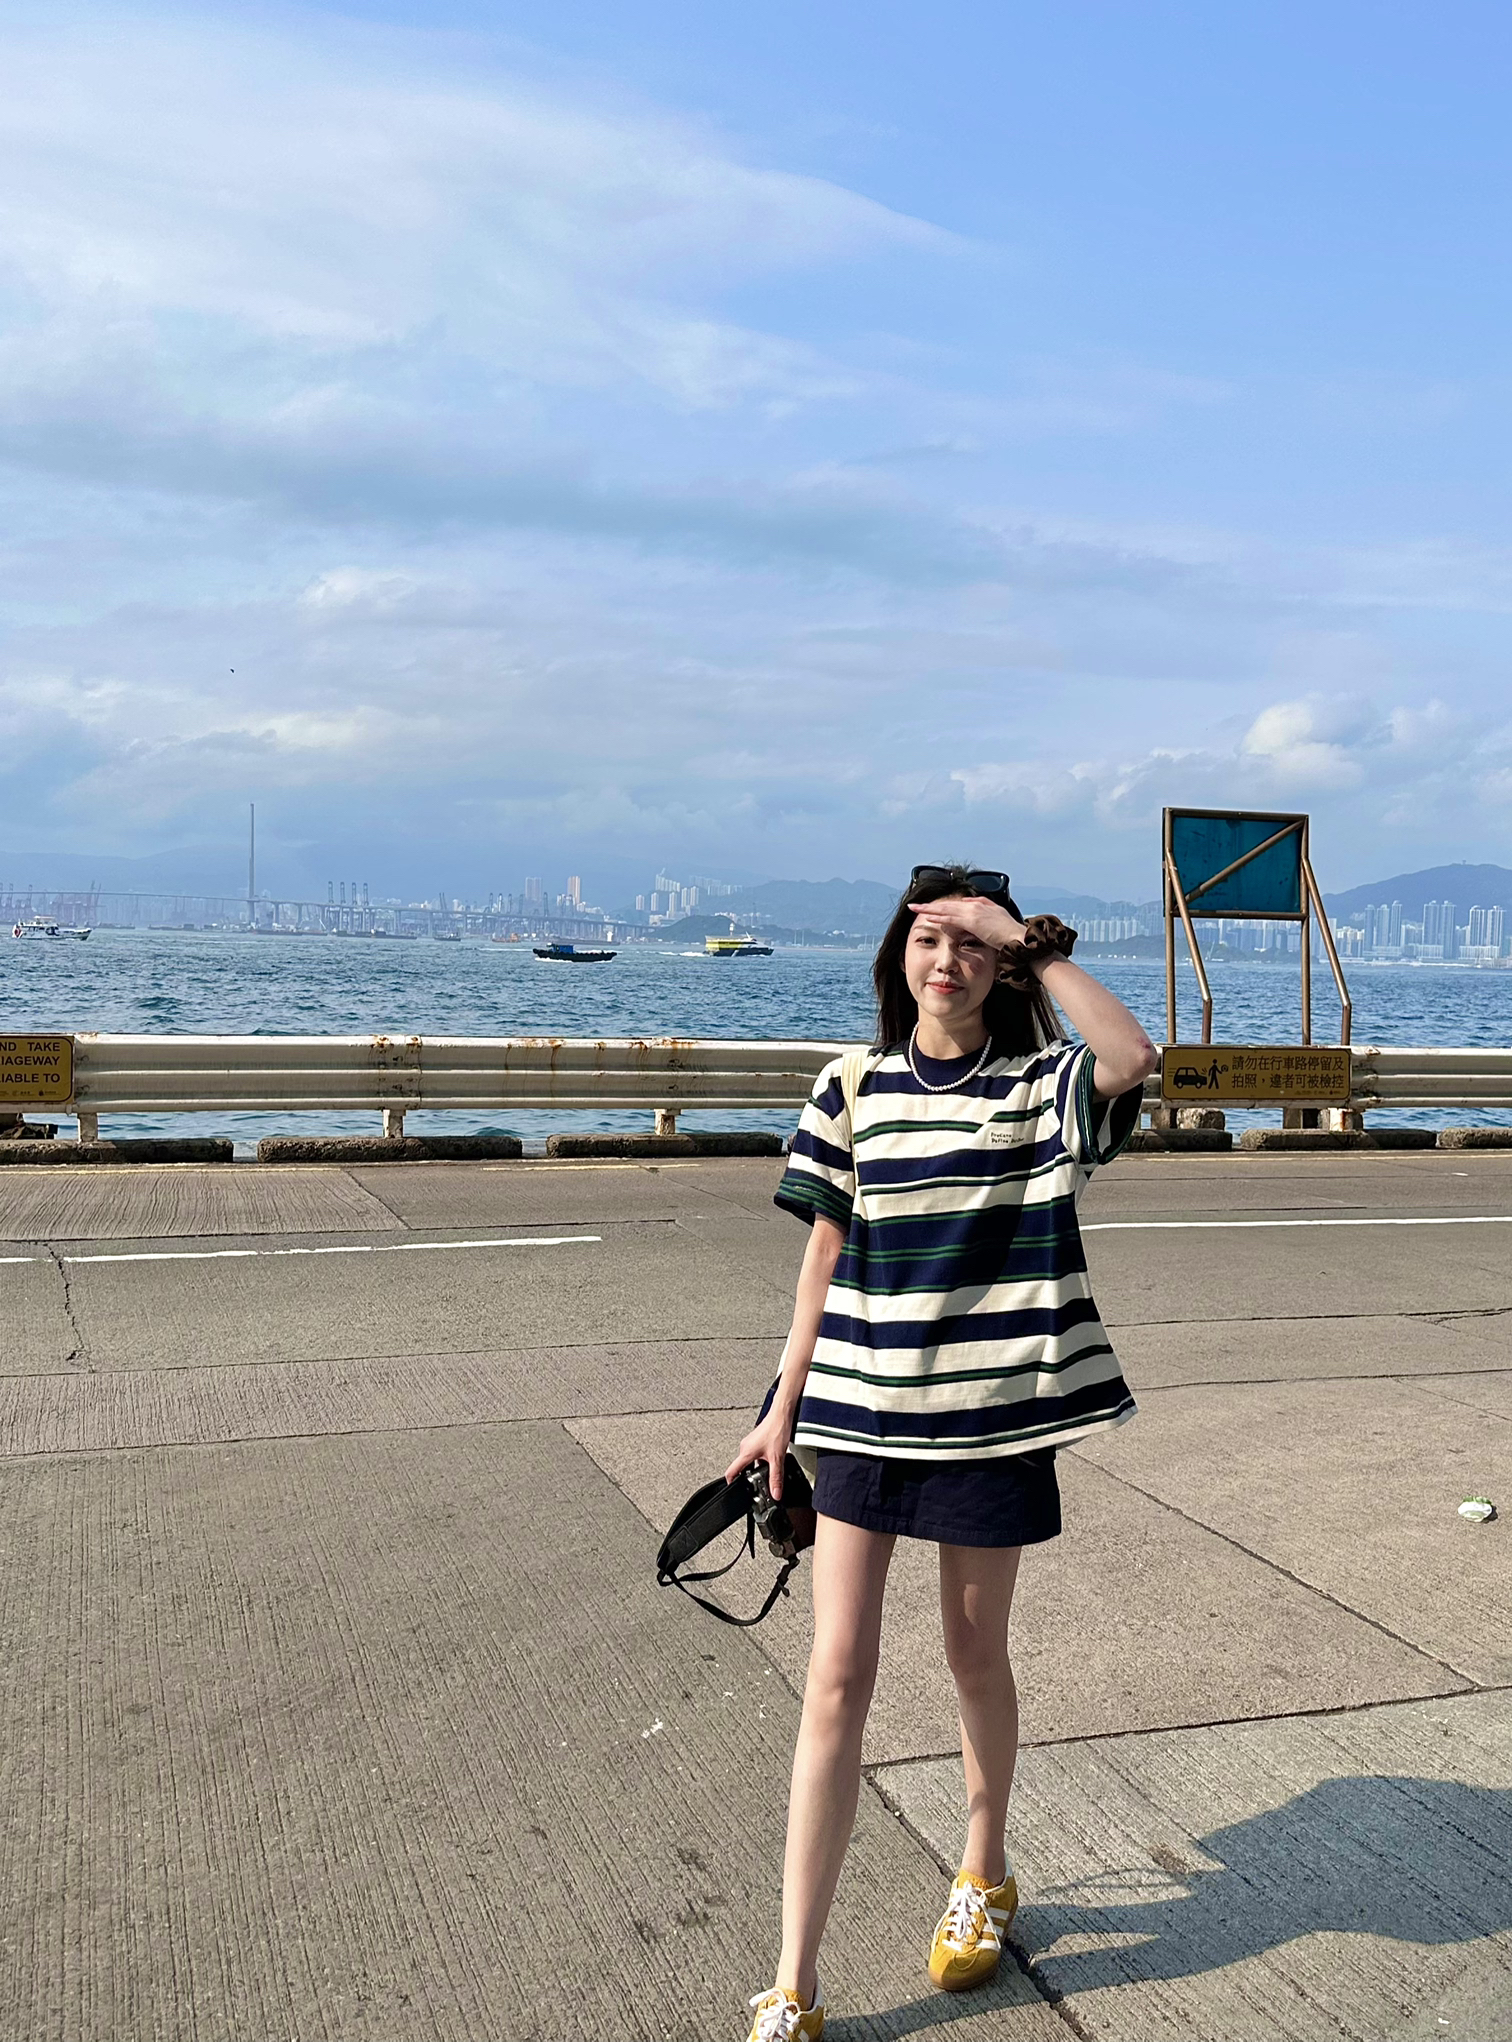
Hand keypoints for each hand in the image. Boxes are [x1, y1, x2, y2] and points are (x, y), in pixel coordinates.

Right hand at [726, 1404, 794, 1498]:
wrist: (782, 1414)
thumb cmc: (777, 1429)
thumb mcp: (777, 1458)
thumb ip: (776, 1478)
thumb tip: (775, 1493)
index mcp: (746, 1453)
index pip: (731, 1471)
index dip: (731, 1482)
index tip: (733, 1490)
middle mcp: (745, 1447)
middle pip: (741, 1467)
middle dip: (748, 1476)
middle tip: (756, 1484)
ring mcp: (750, 1443)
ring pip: (749, 1460)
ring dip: (756, 1467)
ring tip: (767, 1470)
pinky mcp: (756, 1440)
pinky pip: (754, 1453)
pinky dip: (760, 1459)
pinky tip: (771, 1459)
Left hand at [908, 894, 1024, 949]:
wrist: (1019, 937)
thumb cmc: (1010, 934)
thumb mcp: (997, 921)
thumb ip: (984, 913)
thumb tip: (970, 910)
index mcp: (980, 906)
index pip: (956, 905)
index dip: (942, 907)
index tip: (930, 908)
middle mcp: (975, 906)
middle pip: (948, 904)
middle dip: (930, 906)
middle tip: (915, 905)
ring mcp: (973, 912)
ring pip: (946, 908)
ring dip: (929, 909)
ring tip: (915, 908)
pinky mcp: (972, 920)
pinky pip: (951, 917)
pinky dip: (938, 916)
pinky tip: (927, 916)